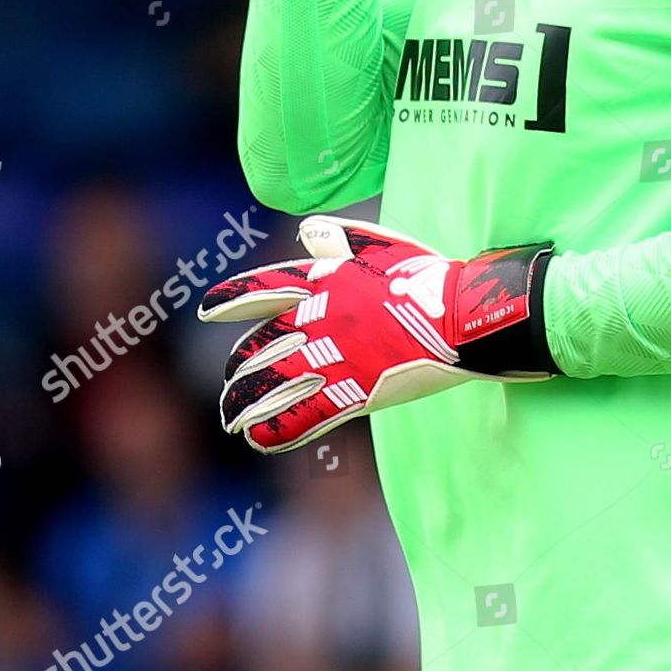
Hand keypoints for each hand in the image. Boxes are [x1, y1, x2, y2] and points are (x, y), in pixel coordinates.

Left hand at [198, 216, 556, 452]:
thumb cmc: (428, 277)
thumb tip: (308, 231)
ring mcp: (334, 357)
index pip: (263, 289)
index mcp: (324, 279)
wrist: (464, 315)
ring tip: (231, 418)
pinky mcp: (354, 392)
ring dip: (246, 404)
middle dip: (240, 369)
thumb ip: (341, 238)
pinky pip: (303, 415)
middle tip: (229, 384)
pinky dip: (276, 429)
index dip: (230, 300)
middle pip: (262, 347)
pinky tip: (259, 439)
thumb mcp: (382, 245)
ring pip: (273, 385)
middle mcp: (320, 318)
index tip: (205, 309)